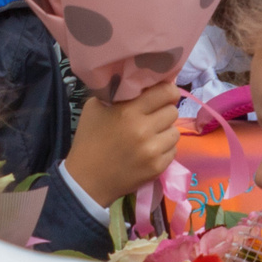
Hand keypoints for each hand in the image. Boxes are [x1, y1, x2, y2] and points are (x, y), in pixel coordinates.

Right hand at [63, 80, 181, 204]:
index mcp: (128, 112)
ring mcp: (152, 151)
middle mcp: (144, 130)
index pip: (165, 92)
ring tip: (151, 135)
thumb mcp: (95, 107)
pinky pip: (173, 150)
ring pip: (175, 132)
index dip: (167, 91)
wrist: (86, 180)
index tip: (163, 94)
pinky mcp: (157, 168)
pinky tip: (150, 150)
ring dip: (165, 131)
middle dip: (164, 111)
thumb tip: (138, 82)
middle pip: (173, 111)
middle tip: (153, 116)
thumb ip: (117, 93)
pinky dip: (164, 149)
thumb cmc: (89, 140)